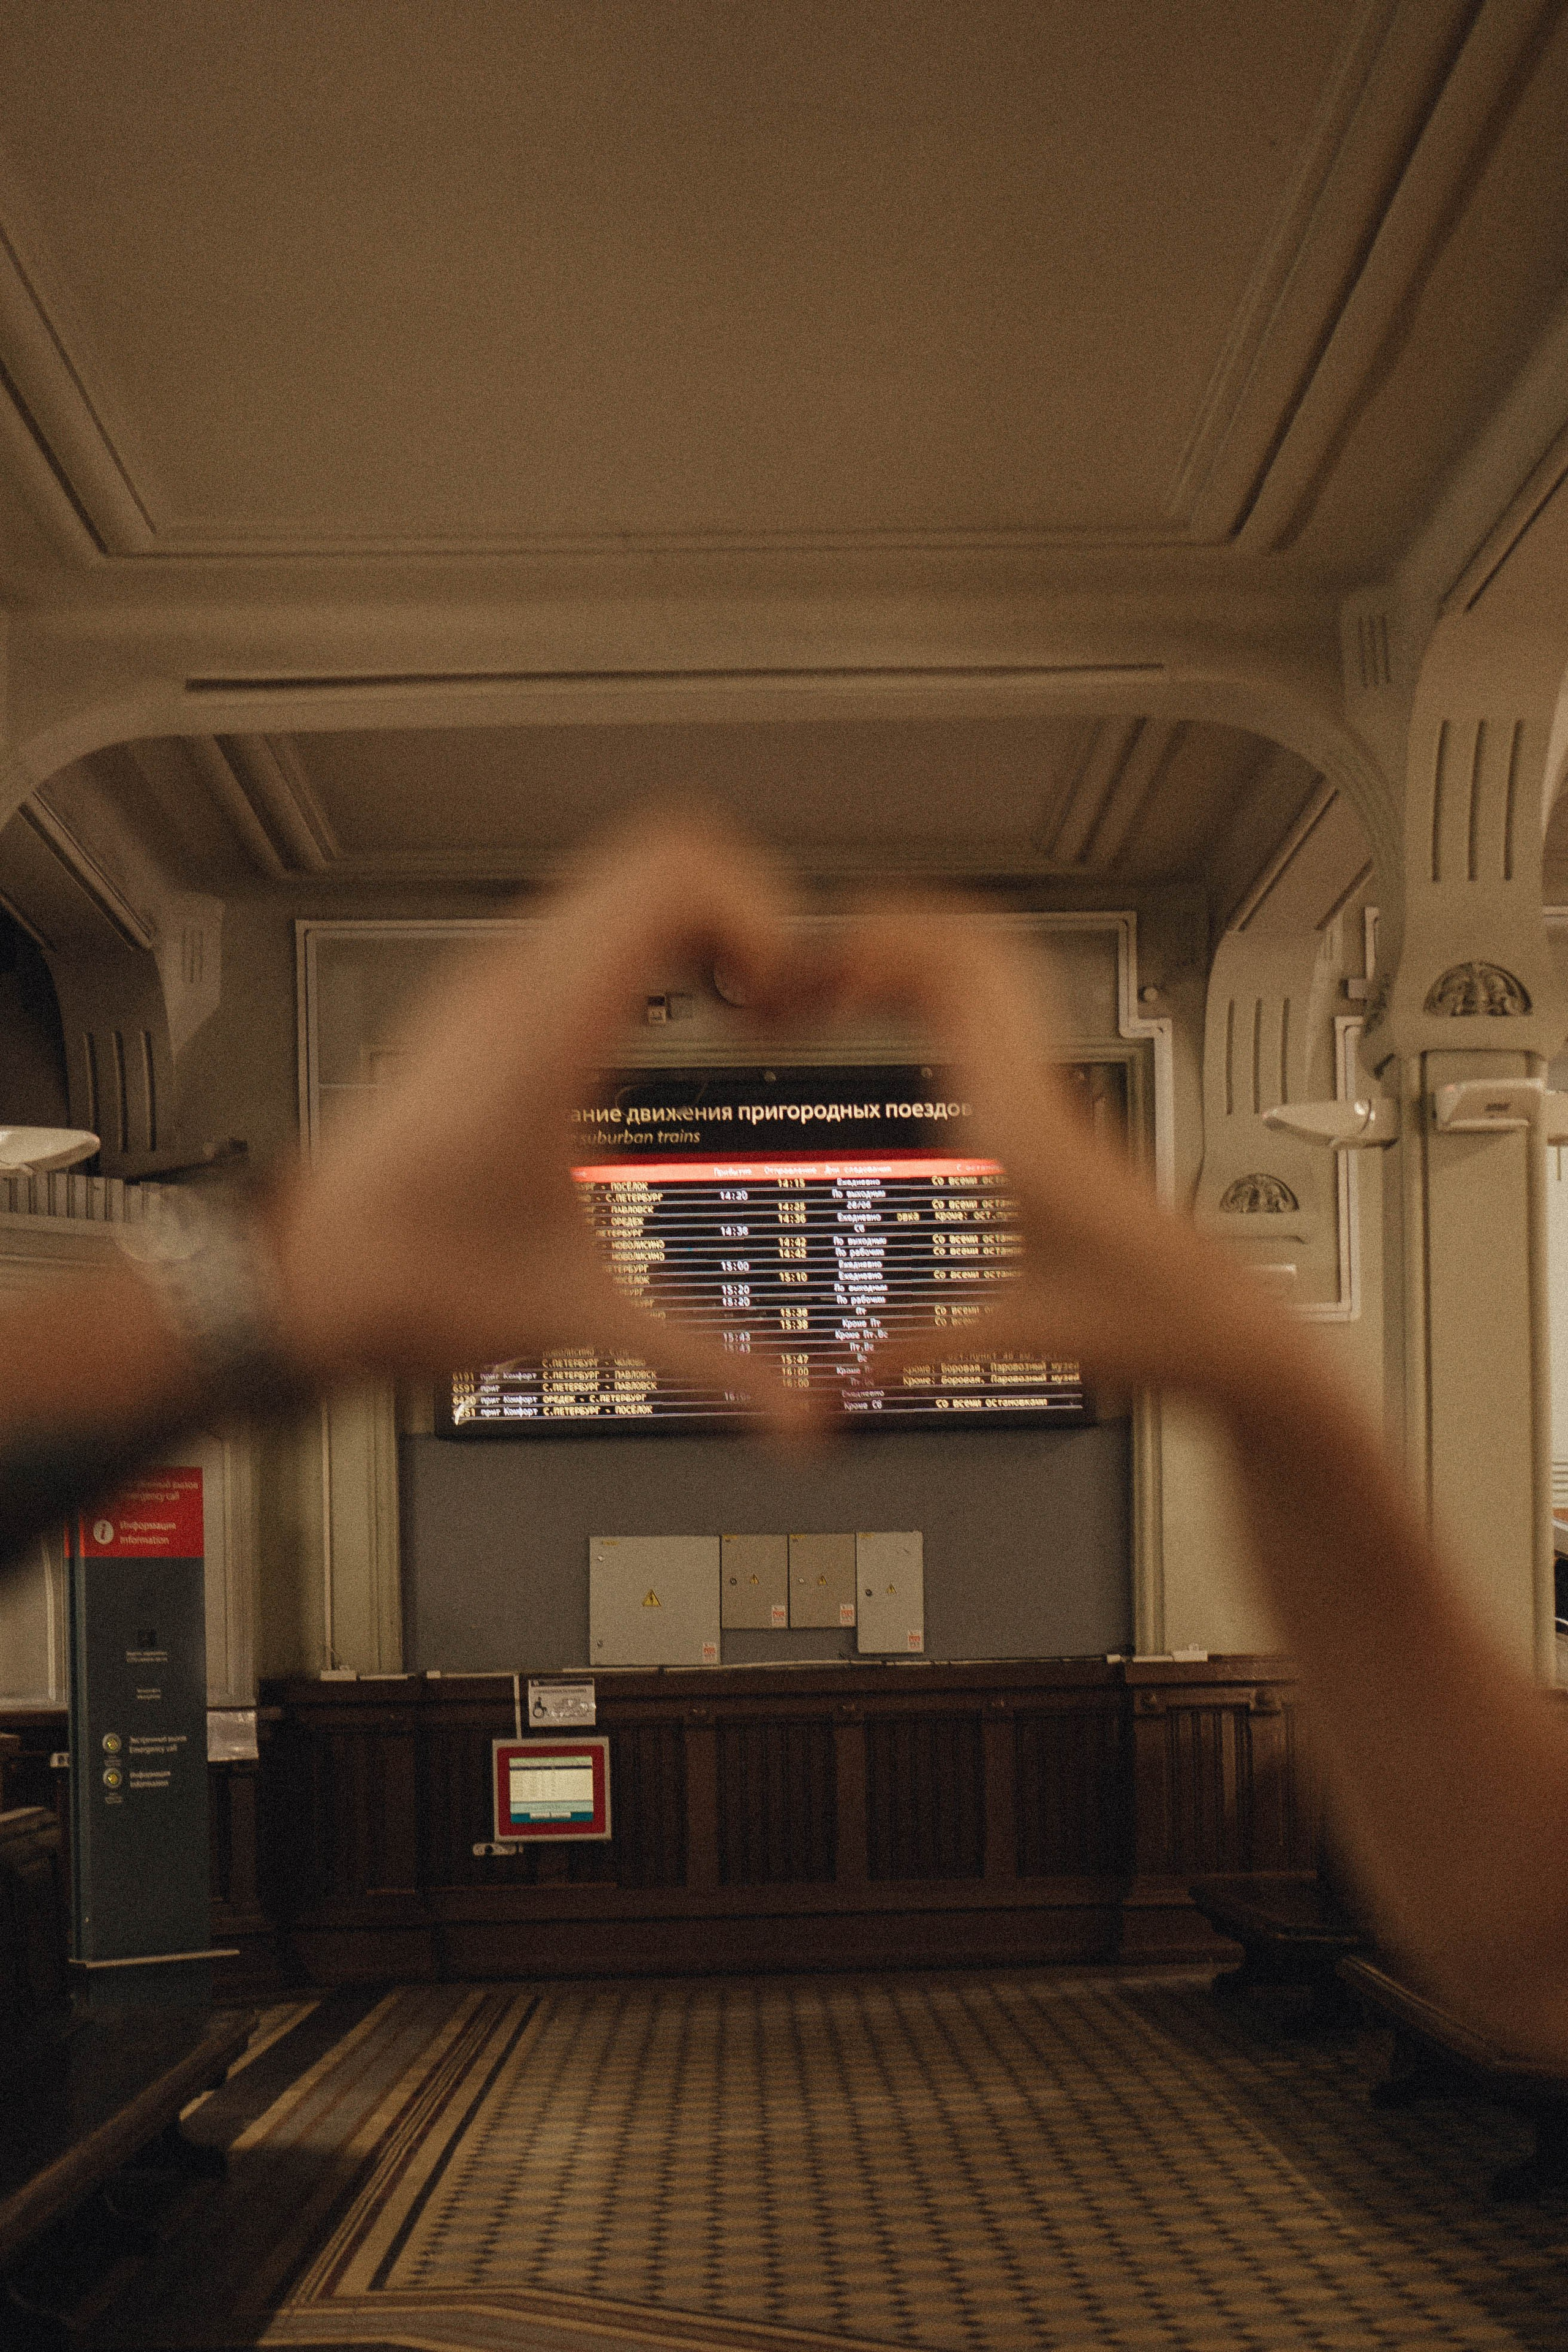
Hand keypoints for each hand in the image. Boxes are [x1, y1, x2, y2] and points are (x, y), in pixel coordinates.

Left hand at [264, 815, 822, 1429]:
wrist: (291, 1283)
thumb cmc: (400, 1282)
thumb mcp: (578, 1319)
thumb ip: (705, 1359)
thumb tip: (804, 1415)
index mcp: (544, 1030)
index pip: (674, 873)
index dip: (763, 911)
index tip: (790, 994)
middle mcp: (513, 983)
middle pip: (664, 850)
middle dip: (750, 911)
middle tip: (779, 1000)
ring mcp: (493, 983)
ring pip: (624, 877)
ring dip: (702, 923)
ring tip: (738, 1011)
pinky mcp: (485, 1002)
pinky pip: (590, 920)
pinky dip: (653, 943)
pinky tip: (672, 1028)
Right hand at [831, 898, 1284, 1403]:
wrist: (1235, 1332)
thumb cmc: (1153, 1324)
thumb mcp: (1017, 1336)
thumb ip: (917, 1349)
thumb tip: (842, 1375)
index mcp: (1022, 1124)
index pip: (955, 975)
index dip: (877, 945)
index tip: (808, 963)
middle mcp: (1043, 1090)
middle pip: (973, 943)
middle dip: (887, 930)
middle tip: (809, 961)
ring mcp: (1058, 1091)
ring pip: (996, 963)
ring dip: (919, 949)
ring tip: (844, 978)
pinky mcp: (1060, 1110)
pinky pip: (1003, 1009)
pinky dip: (948, 987)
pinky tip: (901, 1019)